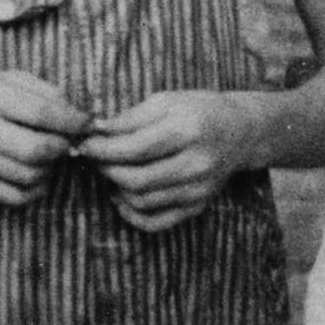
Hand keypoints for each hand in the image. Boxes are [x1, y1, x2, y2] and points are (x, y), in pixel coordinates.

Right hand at [0, 72, 90, 206]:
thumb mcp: (8, 79)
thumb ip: (44, 91)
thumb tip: (80, 117)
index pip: (40, 113)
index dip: (71, 121)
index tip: (87, 122)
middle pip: (35, 150)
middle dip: (62, 147)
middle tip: (66, 141)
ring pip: (30, 176)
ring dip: (51, 167)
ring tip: (48, 154)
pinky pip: (18, 197)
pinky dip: (38, 189)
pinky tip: (37, 172)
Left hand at [76, 91, 258, 231]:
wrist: (240, 131)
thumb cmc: (198, 110)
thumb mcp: (165, 101)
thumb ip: (129, 118)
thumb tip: (94, 131)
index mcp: (188, 131)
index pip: (134, 149)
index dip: (102, 149)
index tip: (83, 143)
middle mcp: (196, 164)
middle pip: (136, 179)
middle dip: (105, 168)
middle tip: (94, 156)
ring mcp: (198, 190)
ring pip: (141, 201)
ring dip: (115, 187)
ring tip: (110, 169)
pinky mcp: (197, 206)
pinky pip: (155, 222)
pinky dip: (130, 213)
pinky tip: (121, 195)